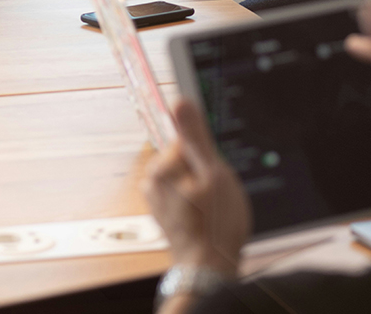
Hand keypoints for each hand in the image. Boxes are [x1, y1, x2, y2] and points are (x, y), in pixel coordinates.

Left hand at [143, 99, 249, 274]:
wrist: (209, 270)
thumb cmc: (215, 227)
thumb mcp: (213, 174)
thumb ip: (195, 136)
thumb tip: (180, 100)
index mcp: (161, 167)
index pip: (186, 138)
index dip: (207, 153)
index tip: (214, 169)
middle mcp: (153, 181)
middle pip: (186, 156)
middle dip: (205, 170)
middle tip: (217, 193)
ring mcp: (157, 197)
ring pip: (187, 175)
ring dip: (203, 186)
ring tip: (213, 208)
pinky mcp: (165, 210)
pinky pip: (185, 192)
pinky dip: (197, 200)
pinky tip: (207, 215)